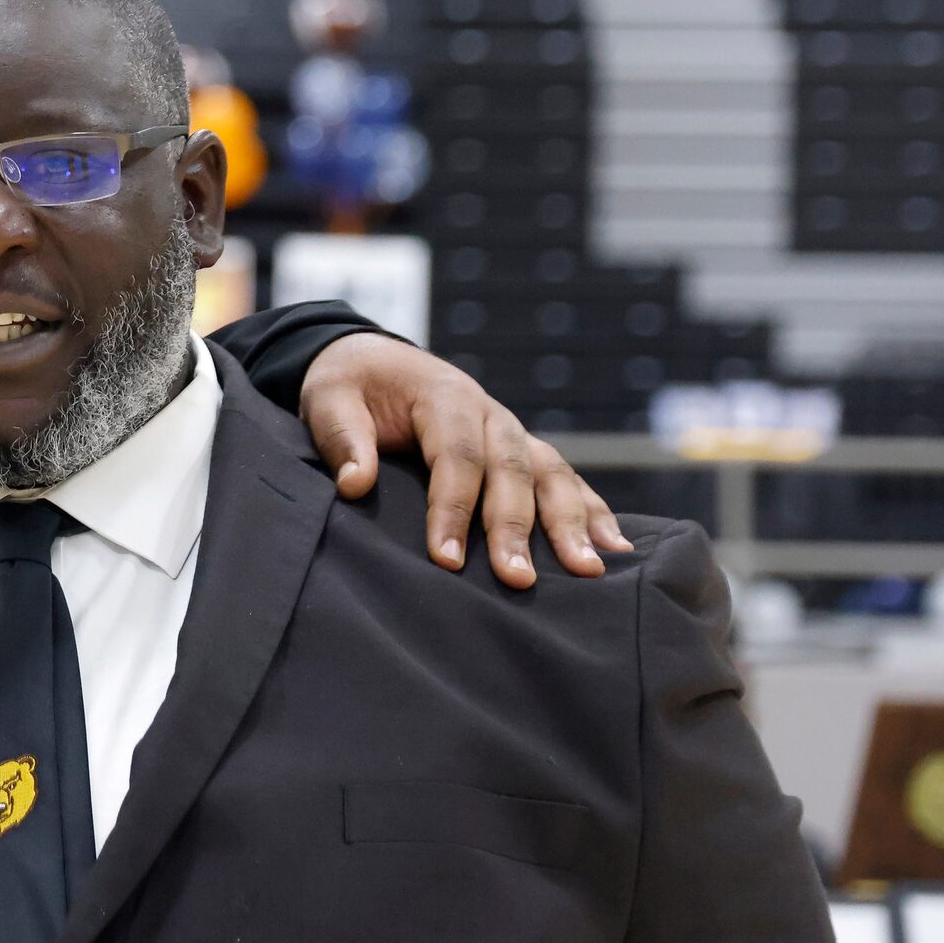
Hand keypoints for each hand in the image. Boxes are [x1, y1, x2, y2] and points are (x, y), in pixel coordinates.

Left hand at [297, 333, 630, 588]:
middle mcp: (490, 413)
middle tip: (518, 581)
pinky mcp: (523, 451)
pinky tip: (614, 550)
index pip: (455, 456)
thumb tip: (356, 484)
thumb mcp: (329, 399)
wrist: (372, 360)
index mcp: (445, 397)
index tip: (447, 559)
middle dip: (516, 528)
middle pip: (512, 471)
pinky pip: (565, 480)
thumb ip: (342, 438)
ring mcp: (513, 432)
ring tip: (588, 571)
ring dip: (572, 524)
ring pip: (551, 475)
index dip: (453, 508)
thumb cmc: (349, 386)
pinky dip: (593, 512)